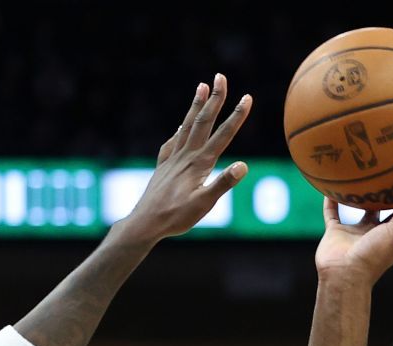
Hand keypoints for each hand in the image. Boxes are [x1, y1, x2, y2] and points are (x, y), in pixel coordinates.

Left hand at [114, 73, 252, 242]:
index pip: (223, 135)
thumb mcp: (204, 204)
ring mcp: (173, 159)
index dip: (236, 116)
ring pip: (187, 126)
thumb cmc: (176, 217)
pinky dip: (180, 130)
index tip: (247, 97)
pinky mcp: (163, 167)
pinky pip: (173, 142)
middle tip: (221, 76)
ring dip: (196, 105)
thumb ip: (223, 184)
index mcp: (200, 164)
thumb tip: (243, 166)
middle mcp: (186, 156)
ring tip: (201, 86)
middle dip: (215, 98)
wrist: (145, 223)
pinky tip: (181, 127)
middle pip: (203, 121)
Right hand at [313, 172, 392, 285]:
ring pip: (365, 209)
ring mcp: (359, 233)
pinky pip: (333, 213)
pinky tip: (331, 186)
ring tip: (371, 172)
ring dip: (367, 194)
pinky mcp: (338, 233)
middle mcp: (380, 232)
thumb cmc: (373, 256)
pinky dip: (332, 201)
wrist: (343, 277)